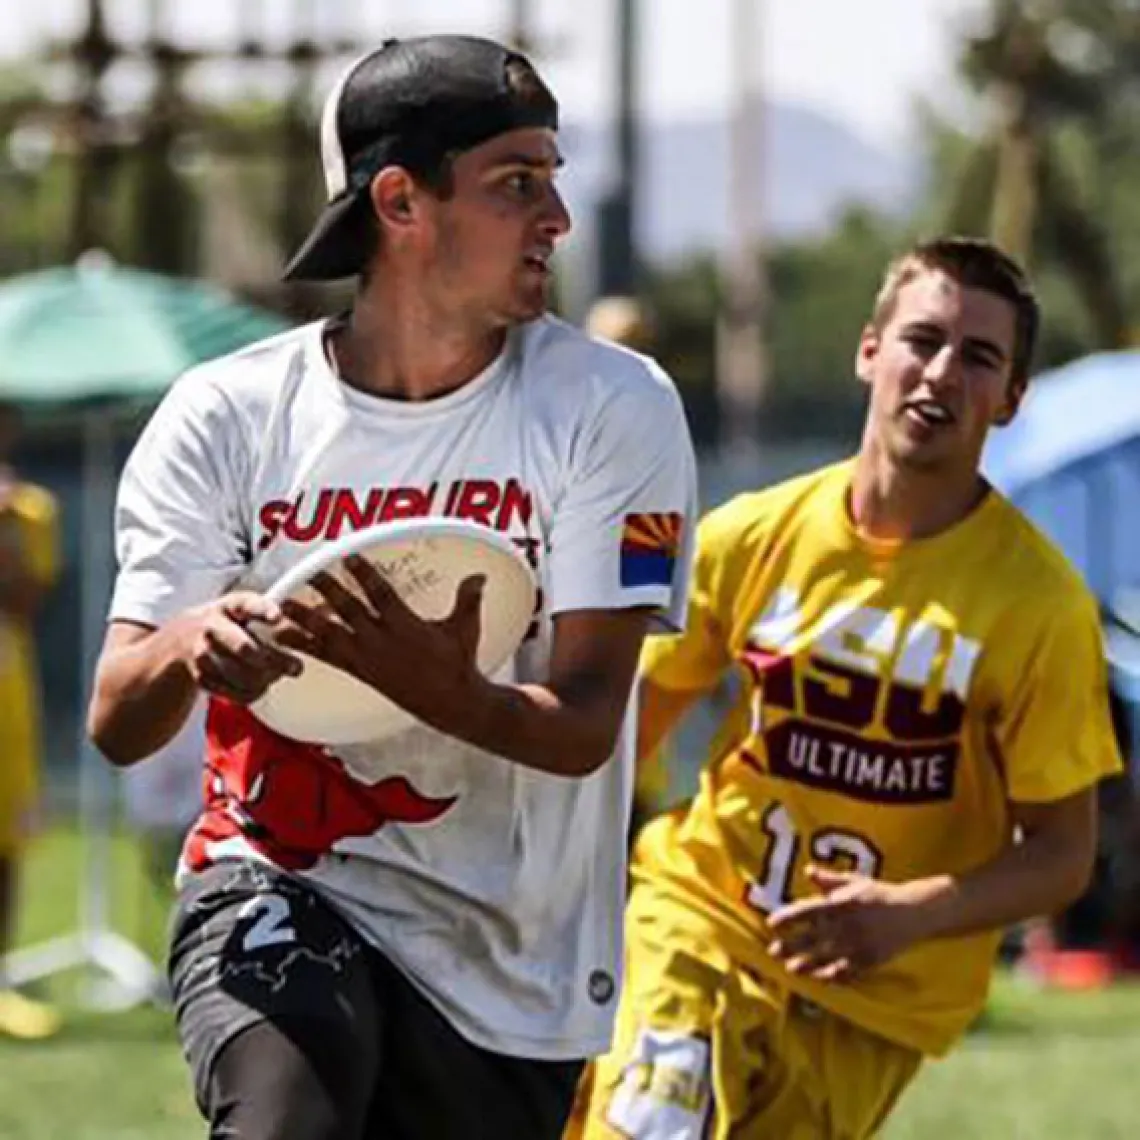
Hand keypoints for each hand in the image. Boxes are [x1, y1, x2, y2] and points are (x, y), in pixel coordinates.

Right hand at [180, 591, 302, 703]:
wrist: (181, 641)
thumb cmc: (228, 624)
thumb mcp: (245, 610)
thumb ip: (274, 616)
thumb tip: (314, 626)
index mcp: (230, 605)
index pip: (247, 604)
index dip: (263, 610)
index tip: (278, 617)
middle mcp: (212, 626)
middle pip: (244, 647)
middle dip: (274, 660)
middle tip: (297, 668)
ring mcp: (202, 653)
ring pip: (240, 673)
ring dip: (264, 679)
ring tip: (276, 676)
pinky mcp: (200, 676)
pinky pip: (231, 692)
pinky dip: (250, 693)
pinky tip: (258, 688)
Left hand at [274, 555, 485, 727]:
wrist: (450, 703)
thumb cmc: (459, 663)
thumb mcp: (466, 628)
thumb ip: (468, 599)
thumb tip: (479, 575)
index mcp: (407, 628)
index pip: (382, 596)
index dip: (365, 576)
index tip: (348, 557)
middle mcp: (383, 643)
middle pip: (350, 612)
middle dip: (328, 591)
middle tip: (308, 572)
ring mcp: (368, 659)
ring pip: (331, 635)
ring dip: (306, 619)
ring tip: (284, 605)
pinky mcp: (361, 672)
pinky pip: (328, 657)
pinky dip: (305, 646)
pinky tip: (284, 637)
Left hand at [766, 866, 930, 981]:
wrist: (913, 912)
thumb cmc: (879, 894)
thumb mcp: (855, 881)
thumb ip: (830, 879)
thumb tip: (808, 870)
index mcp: (841, 904)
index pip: (808, 911)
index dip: (788, 917)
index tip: (771, 923)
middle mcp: (847, 925)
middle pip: (813, 937)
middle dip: (791, 945)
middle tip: (772, 951)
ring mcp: (858, 945)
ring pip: (827, 957)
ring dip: (807, 964)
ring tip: (790, 969)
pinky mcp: (869, 960)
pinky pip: (847, 971)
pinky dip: (833, 976)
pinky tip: (820, 979)